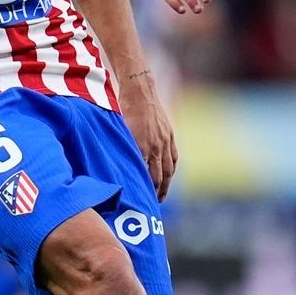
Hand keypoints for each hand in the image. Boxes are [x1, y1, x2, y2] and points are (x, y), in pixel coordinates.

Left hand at [118, 72, 176, 199]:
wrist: (140, 91)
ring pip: (169, 168)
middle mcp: (157, 146)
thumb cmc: (125, 110)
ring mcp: (165, 140)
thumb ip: (124, 149)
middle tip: (154, 203)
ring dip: (166, 183)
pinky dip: (172, 168)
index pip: (148, 175)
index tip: (143, 200)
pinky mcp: (169, 134)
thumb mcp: (121, 131)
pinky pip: (174, 156)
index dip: (147, 190)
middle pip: (160, 176)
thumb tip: (121, 166)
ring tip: (162, 194)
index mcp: (143, 147)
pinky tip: (169, 174)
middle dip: (158, 192)